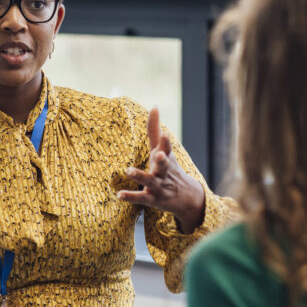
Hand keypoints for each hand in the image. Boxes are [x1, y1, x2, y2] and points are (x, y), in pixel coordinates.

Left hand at [117, 107, 205, 233]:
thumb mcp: (163, 150)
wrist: (187, 197)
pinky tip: (119, 194)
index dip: (165, 141)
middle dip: (162, 160)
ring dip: (140, 176)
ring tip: (128, 170)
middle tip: (159, 154)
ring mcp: (159, 186)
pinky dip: (131, 196)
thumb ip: (155, 130)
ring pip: (150, 181)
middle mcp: (164, 172)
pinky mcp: (152, 199)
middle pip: (164, 165)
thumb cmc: (170, 168)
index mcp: (166, 158)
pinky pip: (141, 198)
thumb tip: (154, 106)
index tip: (164, 133)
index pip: (167, 148)